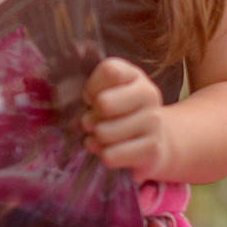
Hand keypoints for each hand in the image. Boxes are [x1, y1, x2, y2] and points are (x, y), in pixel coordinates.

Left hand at [83, 57, 173, 180]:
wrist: (153, 139)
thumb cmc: (118, 113)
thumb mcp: (106, 93)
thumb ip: (90, 91)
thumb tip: (72, 104)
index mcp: (133, 75)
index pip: (109, 71)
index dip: (92, 87)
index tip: (89, 99)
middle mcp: (148, 94)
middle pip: (105, 103)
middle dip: (90, 117)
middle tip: (90, 122)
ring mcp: (154, 121)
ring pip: (105, 132)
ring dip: (95, 138)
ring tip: (99, 137)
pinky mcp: (153, 149)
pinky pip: (111, 155)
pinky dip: (103, 155)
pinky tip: (108, 151)